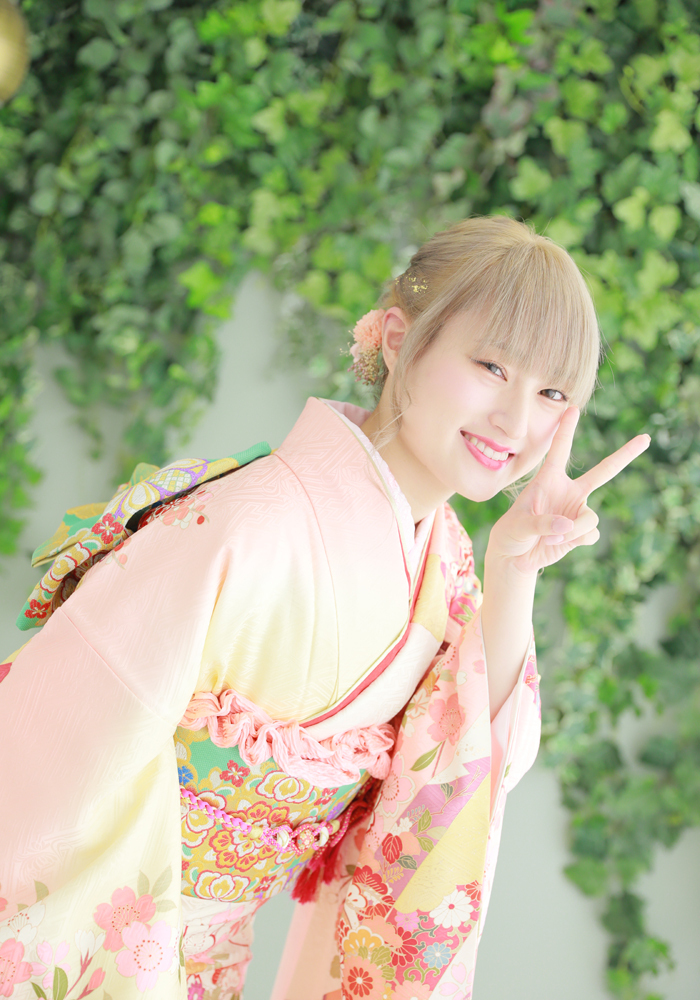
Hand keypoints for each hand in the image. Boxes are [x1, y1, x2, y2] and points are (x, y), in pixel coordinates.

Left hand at [487, 407, 650, 575]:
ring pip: (591, 518)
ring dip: (573, 530)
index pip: (559, 451)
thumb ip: (541, 522)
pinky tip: (557, 542)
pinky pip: (591, 534)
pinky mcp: (581, 531)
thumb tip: (569, 524)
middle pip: (603, 472)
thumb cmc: (512, 532)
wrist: (516, 556)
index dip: (566, 430)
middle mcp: (568, 492)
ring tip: (550, 537)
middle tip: (645, 439)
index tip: (572, 408)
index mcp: (548, 480)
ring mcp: (577, 511)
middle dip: (625, 455)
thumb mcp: (519, 524)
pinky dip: (574, 540)